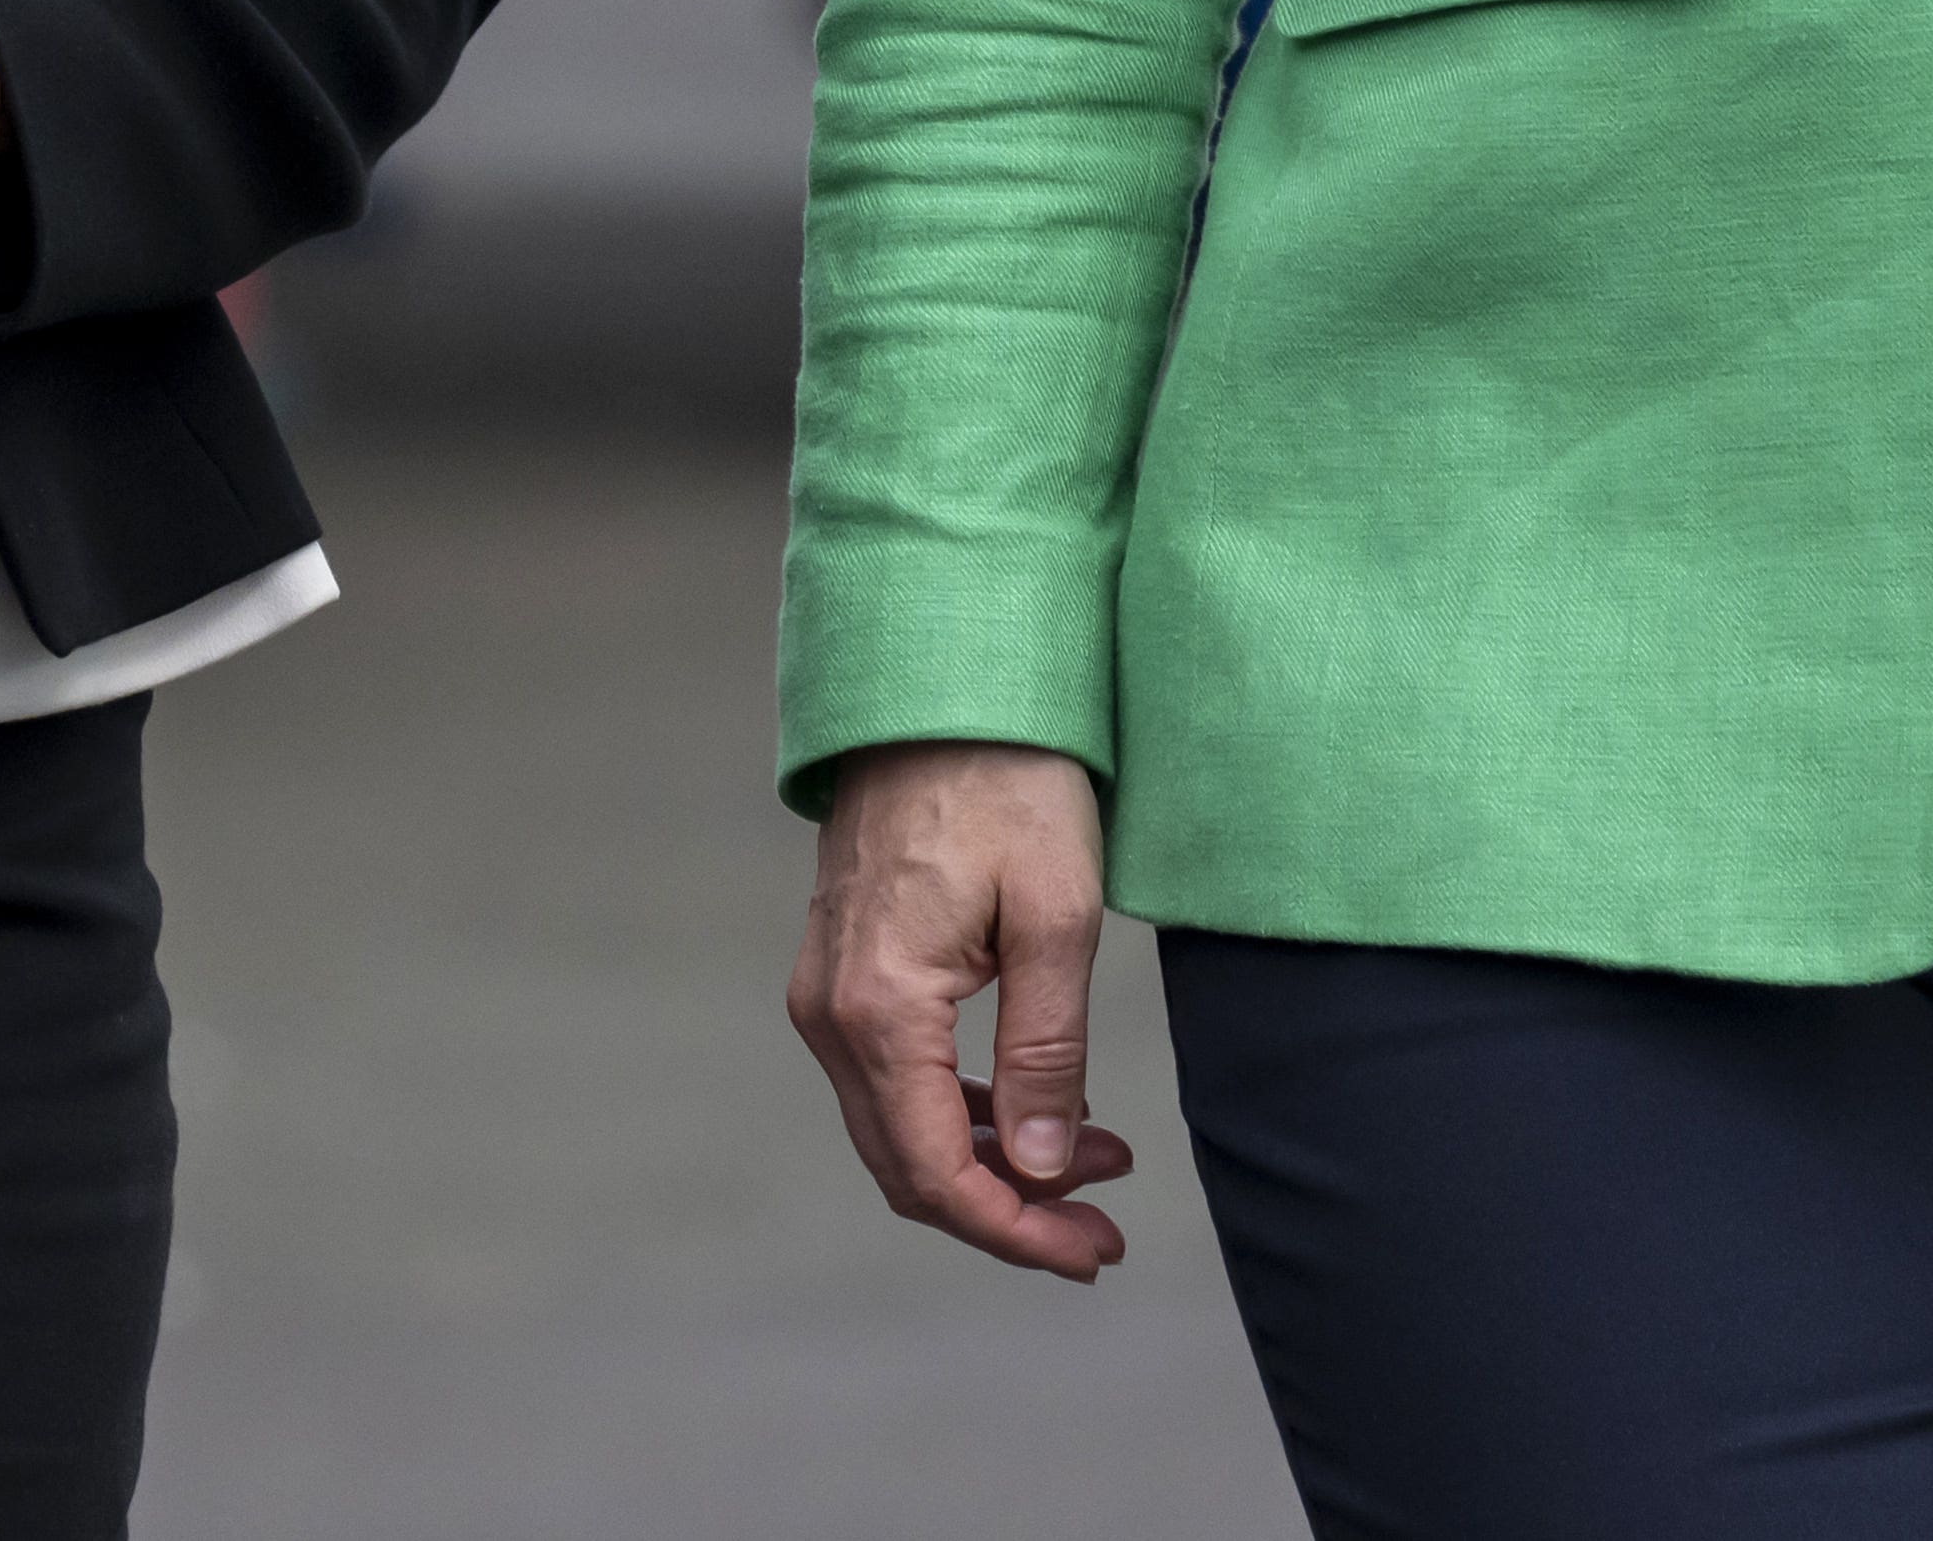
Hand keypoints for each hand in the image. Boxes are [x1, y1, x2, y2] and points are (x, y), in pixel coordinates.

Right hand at [788, 741, 1135, 1280]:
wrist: (940, 680)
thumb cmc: (1009, 778)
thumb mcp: (1057, 916)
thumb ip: (1047, 1054)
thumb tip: (1047, 1169)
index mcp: (879, 1008)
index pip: (938, 1173)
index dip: (1018, 1232)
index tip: (1095, 1252)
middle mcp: (830, 1013)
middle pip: (909, 1166)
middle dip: (1012, 1210)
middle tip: (1104, 1227)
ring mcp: (827, 989)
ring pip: (899, 1127)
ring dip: (994, 1161)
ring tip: (1099, 1160)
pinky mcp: (843, 968)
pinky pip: (893, 1076)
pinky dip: (963, 1109)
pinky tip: (1040, 1105)